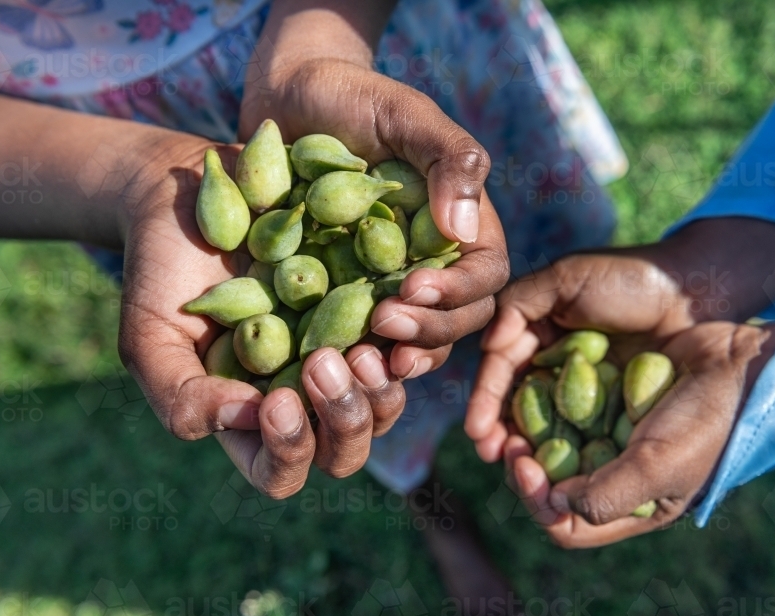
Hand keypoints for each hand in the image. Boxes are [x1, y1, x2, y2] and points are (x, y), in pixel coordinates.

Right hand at [117, 135, 405, 497]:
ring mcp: (345, 358)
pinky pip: (410, 346)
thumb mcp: (151, 336)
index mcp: (252, 420)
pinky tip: (393, 315)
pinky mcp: (375, 313)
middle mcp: (305, 399)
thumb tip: (243, 420)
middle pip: (343, 452)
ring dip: (381, 390)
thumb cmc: (163, 272)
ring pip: (385, 408)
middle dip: (344, 420)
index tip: (275, 400)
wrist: (196, 194)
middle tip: (324, 363)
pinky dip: (408, 342)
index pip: (280, 472)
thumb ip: (181, 395)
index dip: (287, 450)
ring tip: (364, 348)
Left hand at [240, 35, 508, 379]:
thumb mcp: (406, 114)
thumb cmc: (354, 96)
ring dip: (395, 354)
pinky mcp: (342, 298)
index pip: (485, 274)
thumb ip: (448, 159)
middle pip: (456, 319)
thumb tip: (463, 229)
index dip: (458, 292)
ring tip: (363, 359)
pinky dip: (350, 352)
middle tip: (384, 323)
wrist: (289, 101)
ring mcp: (388, 285)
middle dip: (428, 329)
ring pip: (413, 340)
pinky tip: (328, 359)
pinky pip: (357, 337)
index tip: (414, 288)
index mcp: (460, 226)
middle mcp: (432, 264)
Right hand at [465, 252, 698, 461]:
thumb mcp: (565, 278)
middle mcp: (553, 373)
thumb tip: (490, 347)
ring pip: (546, 431)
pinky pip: (583, 442)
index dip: (486, 403)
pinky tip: (558, 477)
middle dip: (501, 436)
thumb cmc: (630, 279)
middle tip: (497, 457)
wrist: (694, 295)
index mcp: (535, 340)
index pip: (500, 376)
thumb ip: (518, 304)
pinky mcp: (612, 419)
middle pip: (516, 412)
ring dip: (529, 455)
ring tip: (521, 472)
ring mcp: (584, 400)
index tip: (479, 430)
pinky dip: (567, 459)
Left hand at [502, 319, 774, 548]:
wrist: (738, 360)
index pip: (567, 527)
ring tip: (506, 415)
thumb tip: (555, 505)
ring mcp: (609, 434)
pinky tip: (532, 381)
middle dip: (522, 468)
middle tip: (504, 441)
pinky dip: (542, 398)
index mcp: (633, 506)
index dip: (537, 502)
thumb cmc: (706, 420)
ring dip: (524, 433)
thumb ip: (608, 496)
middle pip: (550, 487)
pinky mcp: (604, 396)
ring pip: (549, 446)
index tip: (523, 465)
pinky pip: (561, 406)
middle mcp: (615, 475)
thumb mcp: (660, 467)